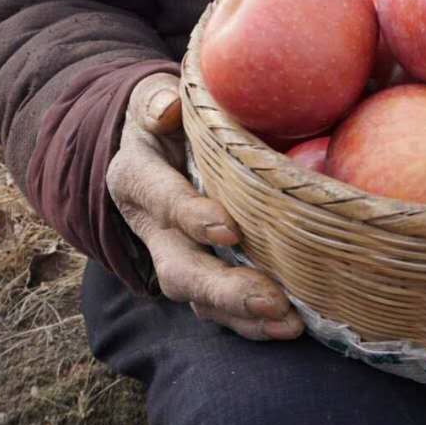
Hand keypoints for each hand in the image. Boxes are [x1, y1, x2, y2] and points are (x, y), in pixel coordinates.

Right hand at [106, 72, 304, 339]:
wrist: (153, 145)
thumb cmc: (165, 116)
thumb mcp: (151, 97)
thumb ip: (155, 101)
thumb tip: (166, 108)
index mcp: (136, 178)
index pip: (160, 199)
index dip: (189, 216)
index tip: (228, 229)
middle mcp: (150, 227)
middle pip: (179, 268)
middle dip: (222, 289)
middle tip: (269, 298)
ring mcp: (174, 256)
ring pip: (199, 297)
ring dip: (242, 315)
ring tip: (287, 323)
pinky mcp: (200, 273)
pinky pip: (219, 307)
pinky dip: (251, 322)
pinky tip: (289, 327)